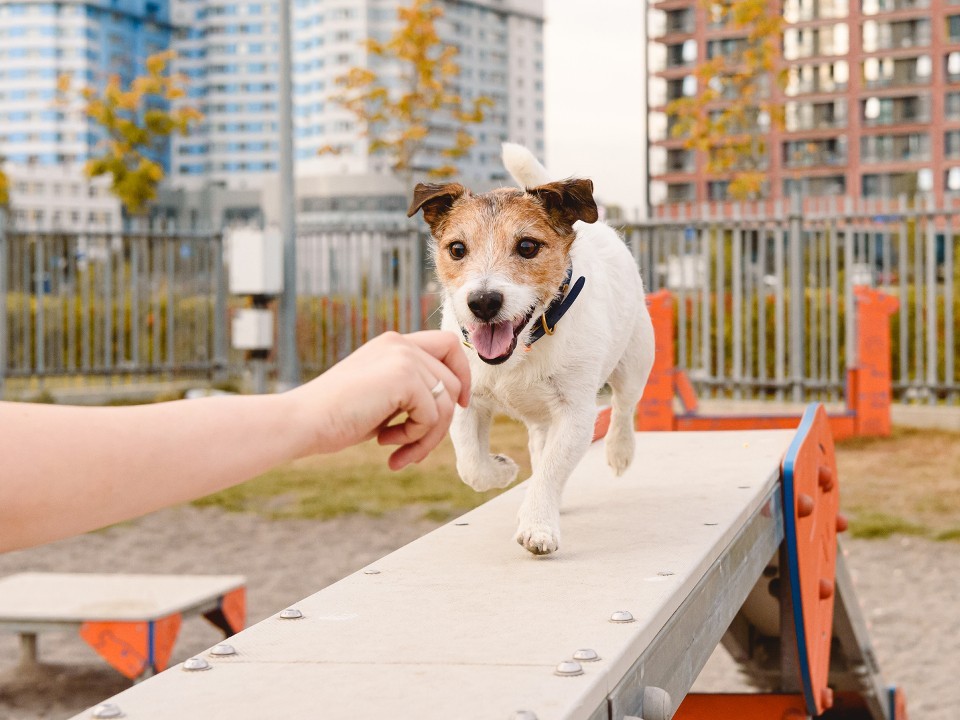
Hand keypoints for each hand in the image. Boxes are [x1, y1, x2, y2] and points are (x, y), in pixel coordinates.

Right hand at [285, 331, 470, 468]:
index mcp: (394, 344)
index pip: (448, 346)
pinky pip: (432, 417)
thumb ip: (413, 392)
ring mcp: (403, 357)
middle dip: (441, 423)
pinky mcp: (404, 377)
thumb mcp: (382, 397)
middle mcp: (401, 344)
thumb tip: (452, 405)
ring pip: (446, 404)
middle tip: (414, 449)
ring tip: (397, 452)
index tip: (460, 404)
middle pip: (452, 382)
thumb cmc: (337, 417)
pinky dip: (413, 438)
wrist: (303, 421)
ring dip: (426, 438)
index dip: (462, 375)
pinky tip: (383, 442)